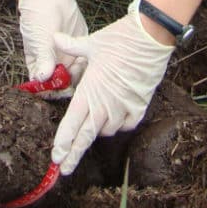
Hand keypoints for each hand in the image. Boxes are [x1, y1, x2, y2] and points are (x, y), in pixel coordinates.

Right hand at [18, 0, 87, 84]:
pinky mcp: (78, 49)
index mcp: (38, 65)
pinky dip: (86, 64)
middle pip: (60, 84)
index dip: (49, 91)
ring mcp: (66, 57)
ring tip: (78, 65)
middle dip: (66, 85)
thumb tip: (42, 78)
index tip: (57, 90)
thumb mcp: (39, 39)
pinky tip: (87, 59)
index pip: (43, 85)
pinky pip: (83, 61)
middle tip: (71, 79)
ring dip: (77, 75)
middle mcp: (52, 64)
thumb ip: (43, 58)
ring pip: (73, 74)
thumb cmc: (38, 17)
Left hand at [51, 0, 174, 174]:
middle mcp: (105, 104)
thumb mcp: (91, 43)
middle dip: (74, 154)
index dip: (63, 142)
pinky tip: (114, 120)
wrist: (150, 38)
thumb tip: (56, 37)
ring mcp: (124, 107)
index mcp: (89, 91)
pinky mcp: (140, 106)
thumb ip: (72, 46)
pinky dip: (118, 126)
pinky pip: (126, 125)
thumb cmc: (118, 39)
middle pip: (86, 136)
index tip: (56, 158)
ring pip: (106, 131)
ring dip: (97, 132)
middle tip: (64, 170)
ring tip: (90, 128)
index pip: (72, 123)